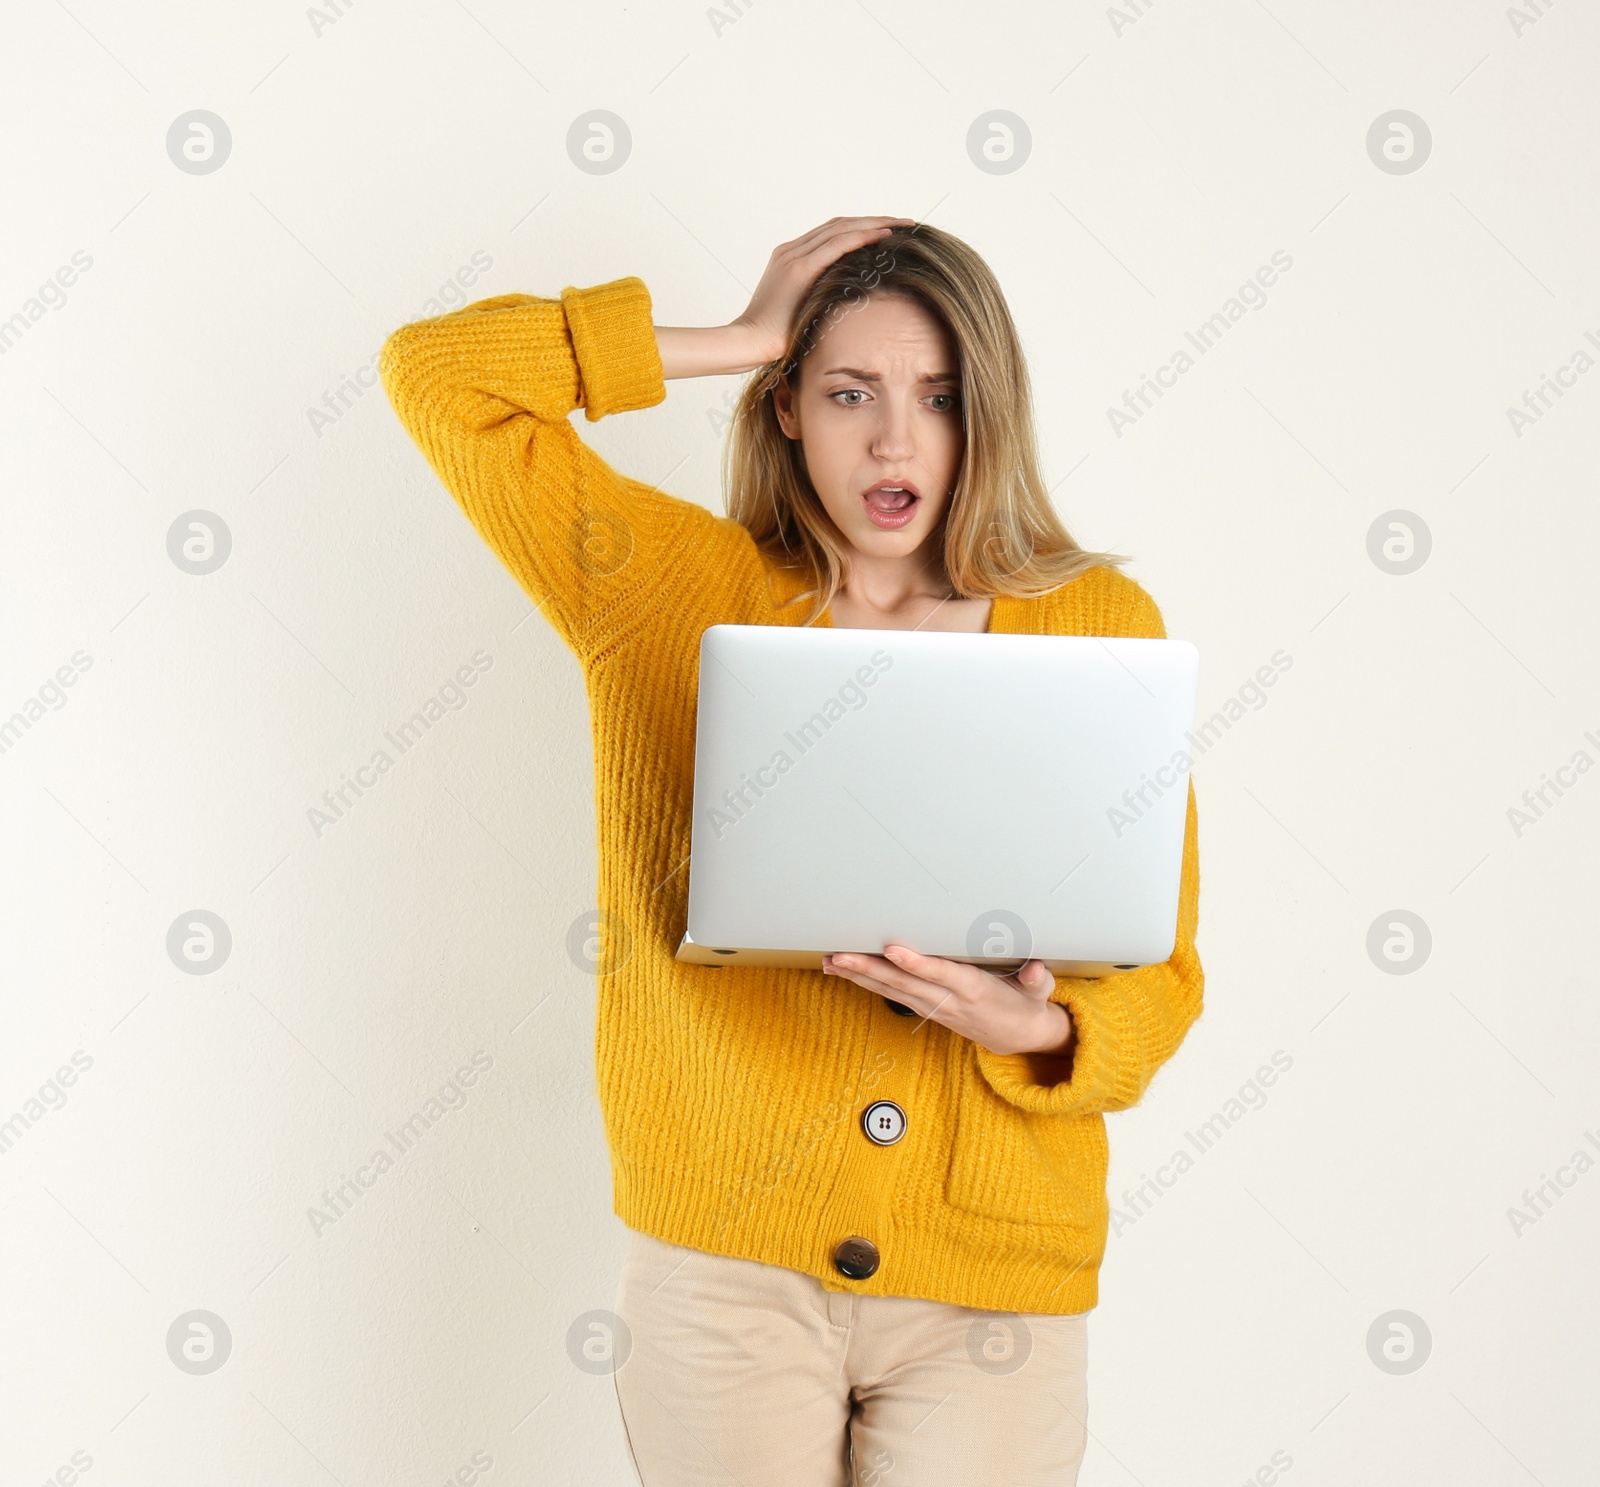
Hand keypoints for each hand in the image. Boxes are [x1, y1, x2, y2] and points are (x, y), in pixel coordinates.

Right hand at [730, 215, 917, 363]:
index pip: (833, 234)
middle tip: (905, 222)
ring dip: (874, 223)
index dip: (862, 228)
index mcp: (791, 258)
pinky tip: (883, 234)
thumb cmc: (774, 337)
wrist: (748, 342)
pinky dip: (861, 236)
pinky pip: (836, 244)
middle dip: (874, 220)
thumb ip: (819, 298)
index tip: (889, 231)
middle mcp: (791, 251)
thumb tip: (846, 304)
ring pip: (841, 228)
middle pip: (840, 224)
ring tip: (902, 224)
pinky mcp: (798, 269)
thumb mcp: (802, 310)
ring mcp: (794, 257)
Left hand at [823, 945, 1074, 1059]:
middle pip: (904, 984)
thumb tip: (1037, 969)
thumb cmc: (1026, 1004)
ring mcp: (934, 1007)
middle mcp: (949, 1000)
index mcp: (975, 991)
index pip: (942, 975)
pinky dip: (866, 982)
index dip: (918, 965)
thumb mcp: (1040, 993)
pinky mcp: (925, 1009)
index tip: (893, 951)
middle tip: (840, 955)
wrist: (1019, 1038)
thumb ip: (1038, 980)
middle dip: (870, 968)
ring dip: (859, 976)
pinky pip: (891, 994)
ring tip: (831, 962)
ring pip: (891, 990)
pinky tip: (845, 972)